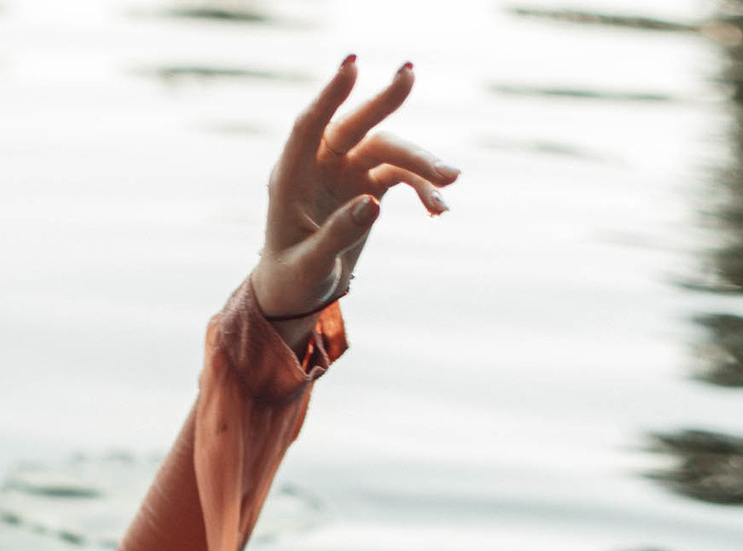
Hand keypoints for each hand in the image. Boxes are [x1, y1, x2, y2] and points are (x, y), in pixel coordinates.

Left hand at [250, 57, 458, 323]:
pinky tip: (439, 211)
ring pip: (387, 150)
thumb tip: (373, 203)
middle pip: (355, 125)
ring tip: (451, 180)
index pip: (309, 125)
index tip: (352, 65)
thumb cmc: (294, 278)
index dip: (330, 95)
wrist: (299, 292)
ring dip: (420, 162)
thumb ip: (337, 234)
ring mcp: (346, 173)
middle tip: (410, 74)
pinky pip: (401, 176)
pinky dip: (423, 189)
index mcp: (292, 176)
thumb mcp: (310, 265)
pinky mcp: (368, 187)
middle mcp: (319, 165)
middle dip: (384, 101)